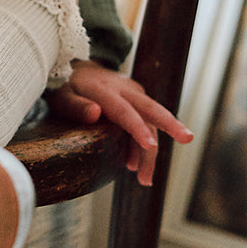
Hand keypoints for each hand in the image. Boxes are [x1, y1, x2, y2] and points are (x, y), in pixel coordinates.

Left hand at [46, 59, 192, 185]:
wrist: (74, 68)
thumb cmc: (64, 86)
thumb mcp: (61, 96)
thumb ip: (75, 106)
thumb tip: (95, 112)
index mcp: (104, 89)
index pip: (124, 110)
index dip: (138, 129)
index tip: (150, 146)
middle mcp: (123, 88)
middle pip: (150, 108)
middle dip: (170, 125)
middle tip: (188, 139)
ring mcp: (131, 91)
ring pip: (149, 120)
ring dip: (150, 150)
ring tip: (144, 178)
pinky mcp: (135, 97)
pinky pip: (144, 120)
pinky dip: (143, 142)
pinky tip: (134, 162)